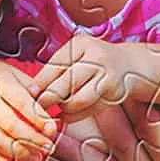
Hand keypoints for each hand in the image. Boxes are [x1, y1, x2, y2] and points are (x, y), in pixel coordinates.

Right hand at [0, 58, 59, 160]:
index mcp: (0, 83)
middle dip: (33, 140)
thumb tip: (49, 108)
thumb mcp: (13, 73)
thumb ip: (31, 90)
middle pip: (10, 125)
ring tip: (36, 157)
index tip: (52, 129)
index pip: (22, 103)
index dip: (38, 118)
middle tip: (49, 148)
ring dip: (19, 153)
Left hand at [32, 34, 148, 117]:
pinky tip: (67, 116)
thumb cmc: (93, 61)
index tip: (29, 93)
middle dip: (49, 98)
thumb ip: (57, 69)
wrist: (130, 64)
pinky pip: (90, 109)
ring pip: (78, 99)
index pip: (56, 65)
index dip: (40, 81)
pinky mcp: (114, 93)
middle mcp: (95, 57)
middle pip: (66, 82)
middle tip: (38, 107)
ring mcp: (107, 75)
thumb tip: (31, 91)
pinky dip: (76, 116)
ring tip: (57, 110)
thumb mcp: (77, 56)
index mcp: (81, 44)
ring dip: (64, 108)